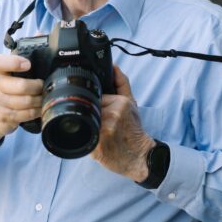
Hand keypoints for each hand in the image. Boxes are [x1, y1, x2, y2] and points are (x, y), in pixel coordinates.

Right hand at [0, 54, 42, 148]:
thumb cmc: (3, 88)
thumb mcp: (5, 73)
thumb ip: (18, 65)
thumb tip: (44, 63)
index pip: (0, 63)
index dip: (14, 63)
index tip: (28, 65)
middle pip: (22, 86)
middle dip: (38, 86)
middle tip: (45, 85)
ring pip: (27, 101)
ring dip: (40, 99)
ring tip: (45, 96)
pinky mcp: (5, 116)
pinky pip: (27, 113)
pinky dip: (38, 110)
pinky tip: (41, 107)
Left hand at [91, 65, 155, 181]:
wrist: (139, 155)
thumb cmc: (134, 130)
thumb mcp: (131, 103)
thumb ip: (122, 83)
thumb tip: (114, 66)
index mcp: (119, 103)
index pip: (95, 96)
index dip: (95, 103)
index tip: (101, 110)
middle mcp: (111, 115)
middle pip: (89, 108)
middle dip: (90, 114)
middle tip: (101, 123)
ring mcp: (103, 130)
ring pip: (84, 121)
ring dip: (87, 125)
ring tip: (98, 131)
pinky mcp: (96, 145)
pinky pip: (82, 135)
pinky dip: (85, 137)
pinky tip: (95, 139)